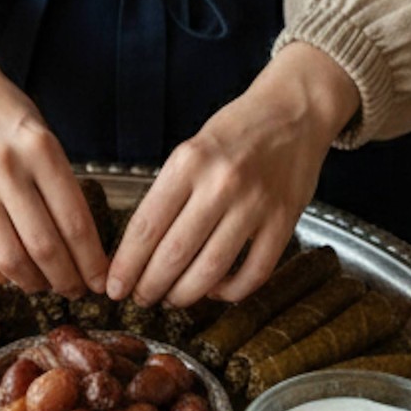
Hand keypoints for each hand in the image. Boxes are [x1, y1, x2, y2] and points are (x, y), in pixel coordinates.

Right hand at [0, 12, 108, 296]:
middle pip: (44, 246)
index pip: (74, 220)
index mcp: (40, 149)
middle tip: (77, 290)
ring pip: (9, 259)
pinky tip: (11, 275)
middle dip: (66, 279)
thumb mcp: (43, 135)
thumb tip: (81, 245)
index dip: (92, 260)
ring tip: (45, 285)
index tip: (102, 281)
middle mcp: (6, 169)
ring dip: (33, 283)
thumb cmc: (5, 114)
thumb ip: (60, 184)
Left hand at [107, 43, 357, 308]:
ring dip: (185, 295)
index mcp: (189, 161)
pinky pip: (254, 273)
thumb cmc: (236, 130)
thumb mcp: (192, 148)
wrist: (295, 111)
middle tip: (141, 299)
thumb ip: (170, 193)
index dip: (126, 266)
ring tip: (172, 299)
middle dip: (150, 287)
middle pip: (174, 254)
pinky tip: (217, 291)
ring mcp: (256, 205)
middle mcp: (221, 183)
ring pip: (211, 271)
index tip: (115, 287)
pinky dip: (231, 292)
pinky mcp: (285, 222)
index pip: (147, 226)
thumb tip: (141, 248)